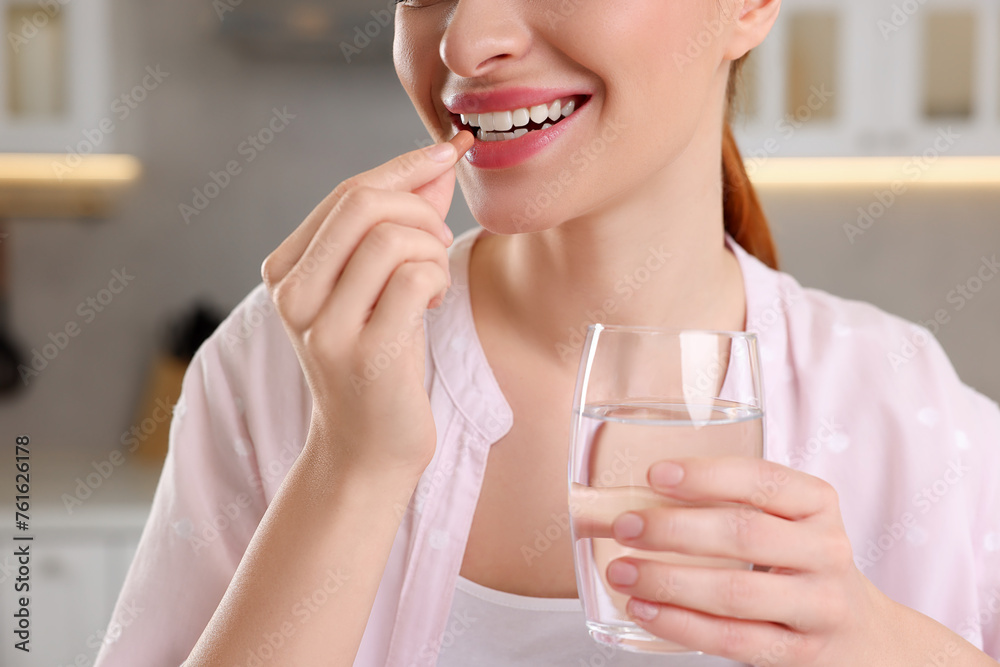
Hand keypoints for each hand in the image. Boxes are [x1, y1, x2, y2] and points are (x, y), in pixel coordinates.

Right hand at [261, 131, 474, 476]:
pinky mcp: (362, 354)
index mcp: (286, 269)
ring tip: (434, 281)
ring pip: (392, 238)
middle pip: (364, 203)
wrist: (366, 447)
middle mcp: (293, 294)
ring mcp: (322, 326)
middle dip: (421, 209)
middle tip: (439, 241)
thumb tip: (439, 160)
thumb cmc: (377, 359)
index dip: (407, 165)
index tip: (452, 151)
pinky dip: (438, 279)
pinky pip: (415, 279)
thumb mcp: (378, 284)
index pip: (347, 192)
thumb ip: (401, 220)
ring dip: (433, 250)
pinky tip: (433, 305)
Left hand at [603, 457, 988, 665]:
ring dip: (668, 581)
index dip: (707, 476)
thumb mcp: (784, 523)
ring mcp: (819, 606)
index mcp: (817, 503)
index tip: (654, 474)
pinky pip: (733, 640)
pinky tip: (644, 610)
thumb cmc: (798, 563)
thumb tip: (626, 498)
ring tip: (621, 572)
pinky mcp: (801, 654)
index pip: (762, 480)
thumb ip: (725, 506)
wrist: (861, 635)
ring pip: (736, 592)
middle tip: (623, 526)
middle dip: (674, 529)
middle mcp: (826, 550)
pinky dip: (681, 624)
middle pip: (744, 535)